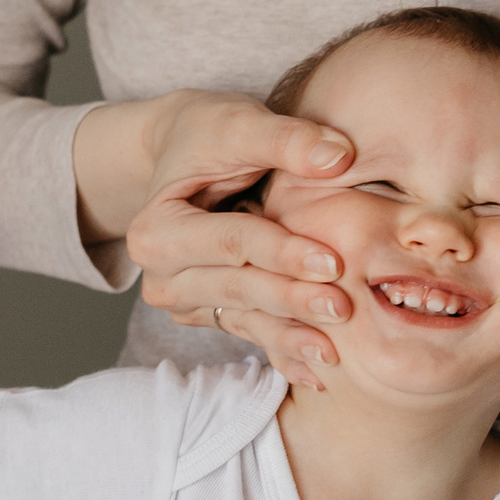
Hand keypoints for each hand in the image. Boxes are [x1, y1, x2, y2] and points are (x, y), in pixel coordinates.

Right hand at [114, 91, 355, 391]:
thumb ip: (287, 139)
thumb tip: (339, 157)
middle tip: (343, 309)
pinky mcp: (207, 312)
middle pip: (236, 288)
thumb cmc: (210, 133)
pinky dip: (282, 351)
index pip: (230, 243)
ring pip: (243, 318)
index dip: (282, 252)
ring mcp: (183, 299)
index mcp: (156, 229)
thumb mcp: (240, 124)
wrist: (183, 153)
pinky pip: (247, 332)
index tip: (333, 262)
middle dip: (291, 299)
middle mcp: (160, 274)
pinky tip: (319, 375)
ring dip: (289, 335)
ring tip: (335, 352)